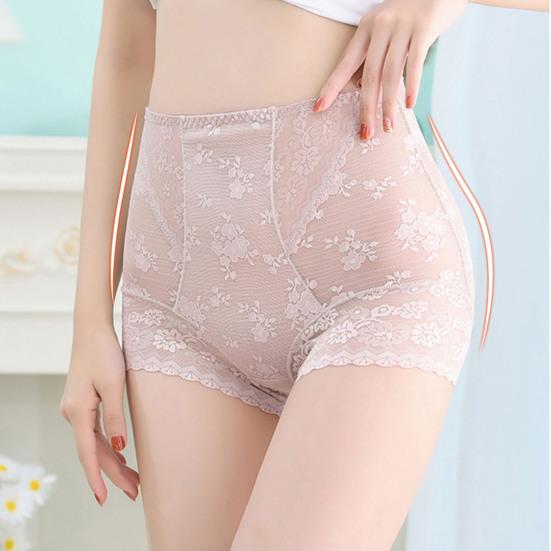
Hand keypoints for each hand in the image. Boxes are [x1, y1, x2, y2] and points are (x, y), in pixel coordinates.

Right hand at [59, 324, 138, 505]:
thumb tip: (119, 446)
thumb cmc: (104, 352)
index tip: (105, 499)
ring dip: (113, 461)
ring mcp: (77, 409)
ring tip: (133, 480)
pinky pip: (94, 432)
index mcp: (78, 412)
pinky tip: (120, 455)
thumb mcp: (114, 384)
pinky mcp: (83, 403)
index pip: (88, 453)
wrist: (92, 330)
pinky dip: (108, 446)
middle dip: (113, 473)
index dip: (97, 477)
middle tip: (134, 492)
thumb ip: (115, 416)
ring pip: (94, 443)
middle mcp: (73, 414)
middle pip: (93, 452)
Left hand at [312, 0, 467, 138]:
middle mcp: (381, 26)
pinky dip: (411, 87)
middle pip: (369, 76)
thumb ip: (376, 54)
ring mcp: (403, 26)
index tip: (318, 108)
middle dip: (366, 108)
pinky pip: (415, 64)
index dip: (331, 88)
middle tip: (366, 133)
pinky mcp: (424, 27)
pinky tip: (409, 105)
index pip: (345, 64)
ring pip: (391, 74)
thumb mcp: (388, 29)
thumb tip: (363, 87)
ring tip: (388, 126)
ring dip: (388, 105)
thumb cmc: (413, 12)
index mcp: (367, 28)